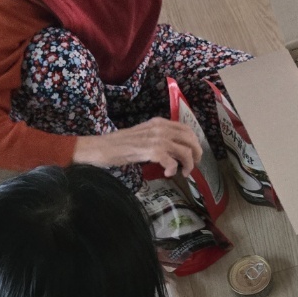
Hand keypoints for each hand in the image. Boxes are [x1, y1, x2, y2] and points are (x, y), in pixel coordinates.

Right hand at [72, 118, 201, 179]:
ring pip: (185, 151)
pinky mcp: (151, 151)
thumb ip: (158, 138)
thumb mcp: (143, 135)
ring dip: (188, 164)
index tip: (194, 154)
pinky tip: (167, 174)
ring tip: (184, 173)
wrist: (101, 147)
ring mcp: (156, 139)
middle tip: (193, 166)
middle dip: (196, 154)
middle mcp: (160, 128)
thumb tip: (173, 151)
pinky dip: (173, 169)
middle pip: (190, 139)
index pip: (186, 129)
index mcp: (159, 123)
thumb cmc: (119, 144)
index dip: (194, 143)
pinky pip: (172, 162)